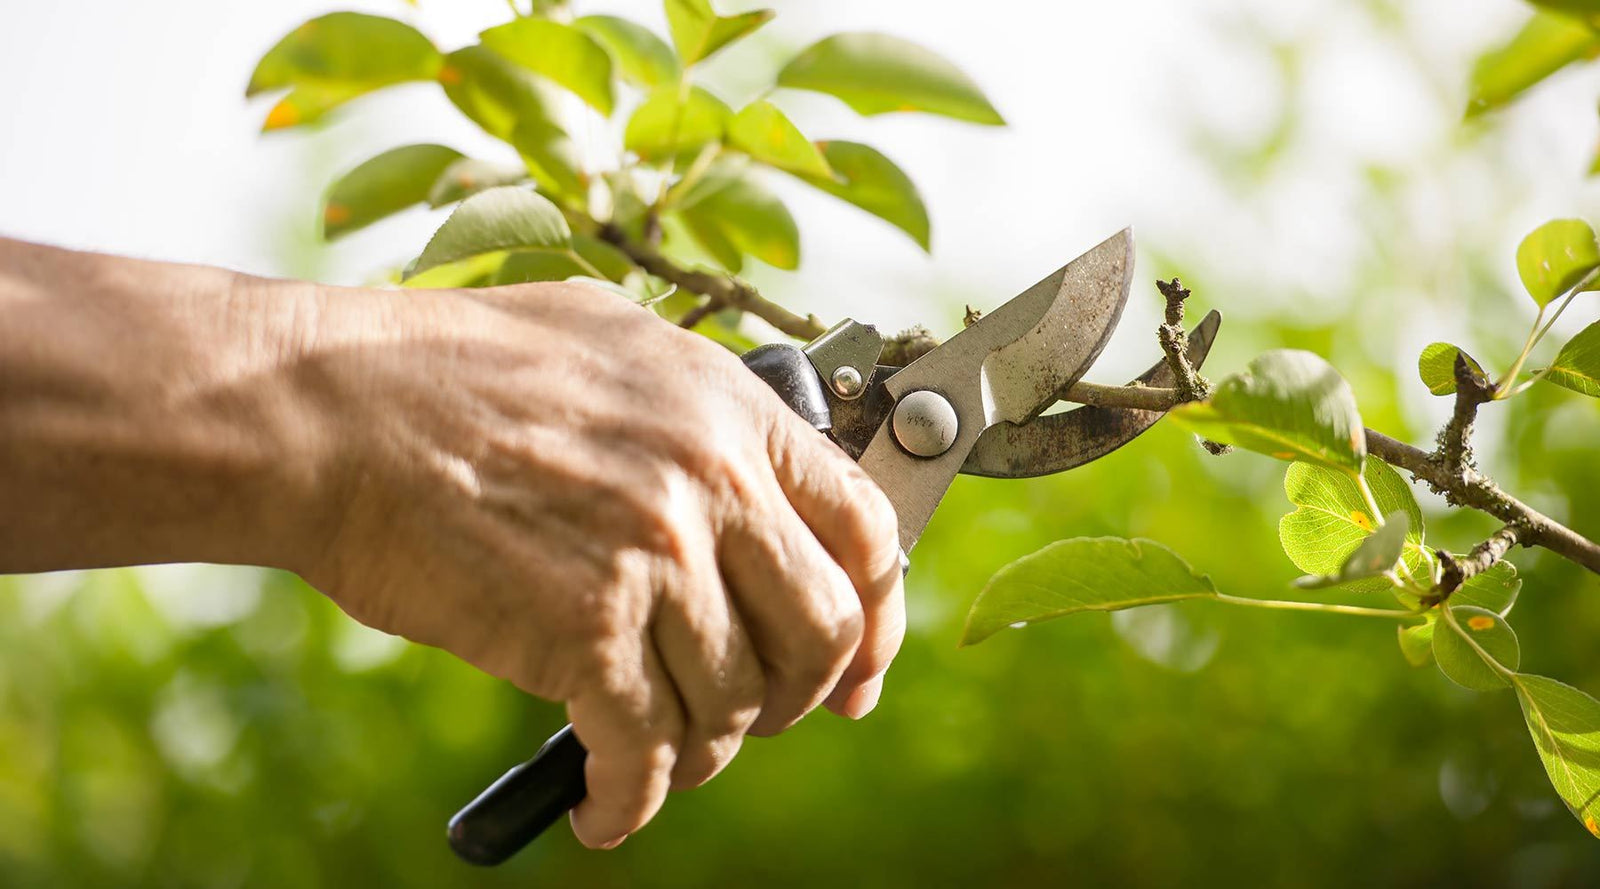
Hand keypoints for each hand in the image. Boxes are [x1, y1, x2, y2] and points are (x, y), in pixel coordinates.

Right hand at [295, 282, 905, 848]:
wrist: (331, 410)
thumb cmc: (449, 369)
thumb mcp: (609, 340)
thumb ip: (696, 406)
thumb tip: (749, 467)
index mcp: (730, 410)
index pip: (866, 529)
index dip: (878, 616)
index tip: (860, 668)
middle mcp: (712, 483)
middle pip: (822, 632)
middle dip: (800, 697)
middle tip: (762, 716)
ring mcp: (654, 558)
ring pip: (734, 703)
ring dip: (706, 750)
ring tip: (662, 755)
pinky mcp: (583, 631)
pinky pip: (646, 751)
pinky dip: (631, 801)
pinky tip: (605, 809)